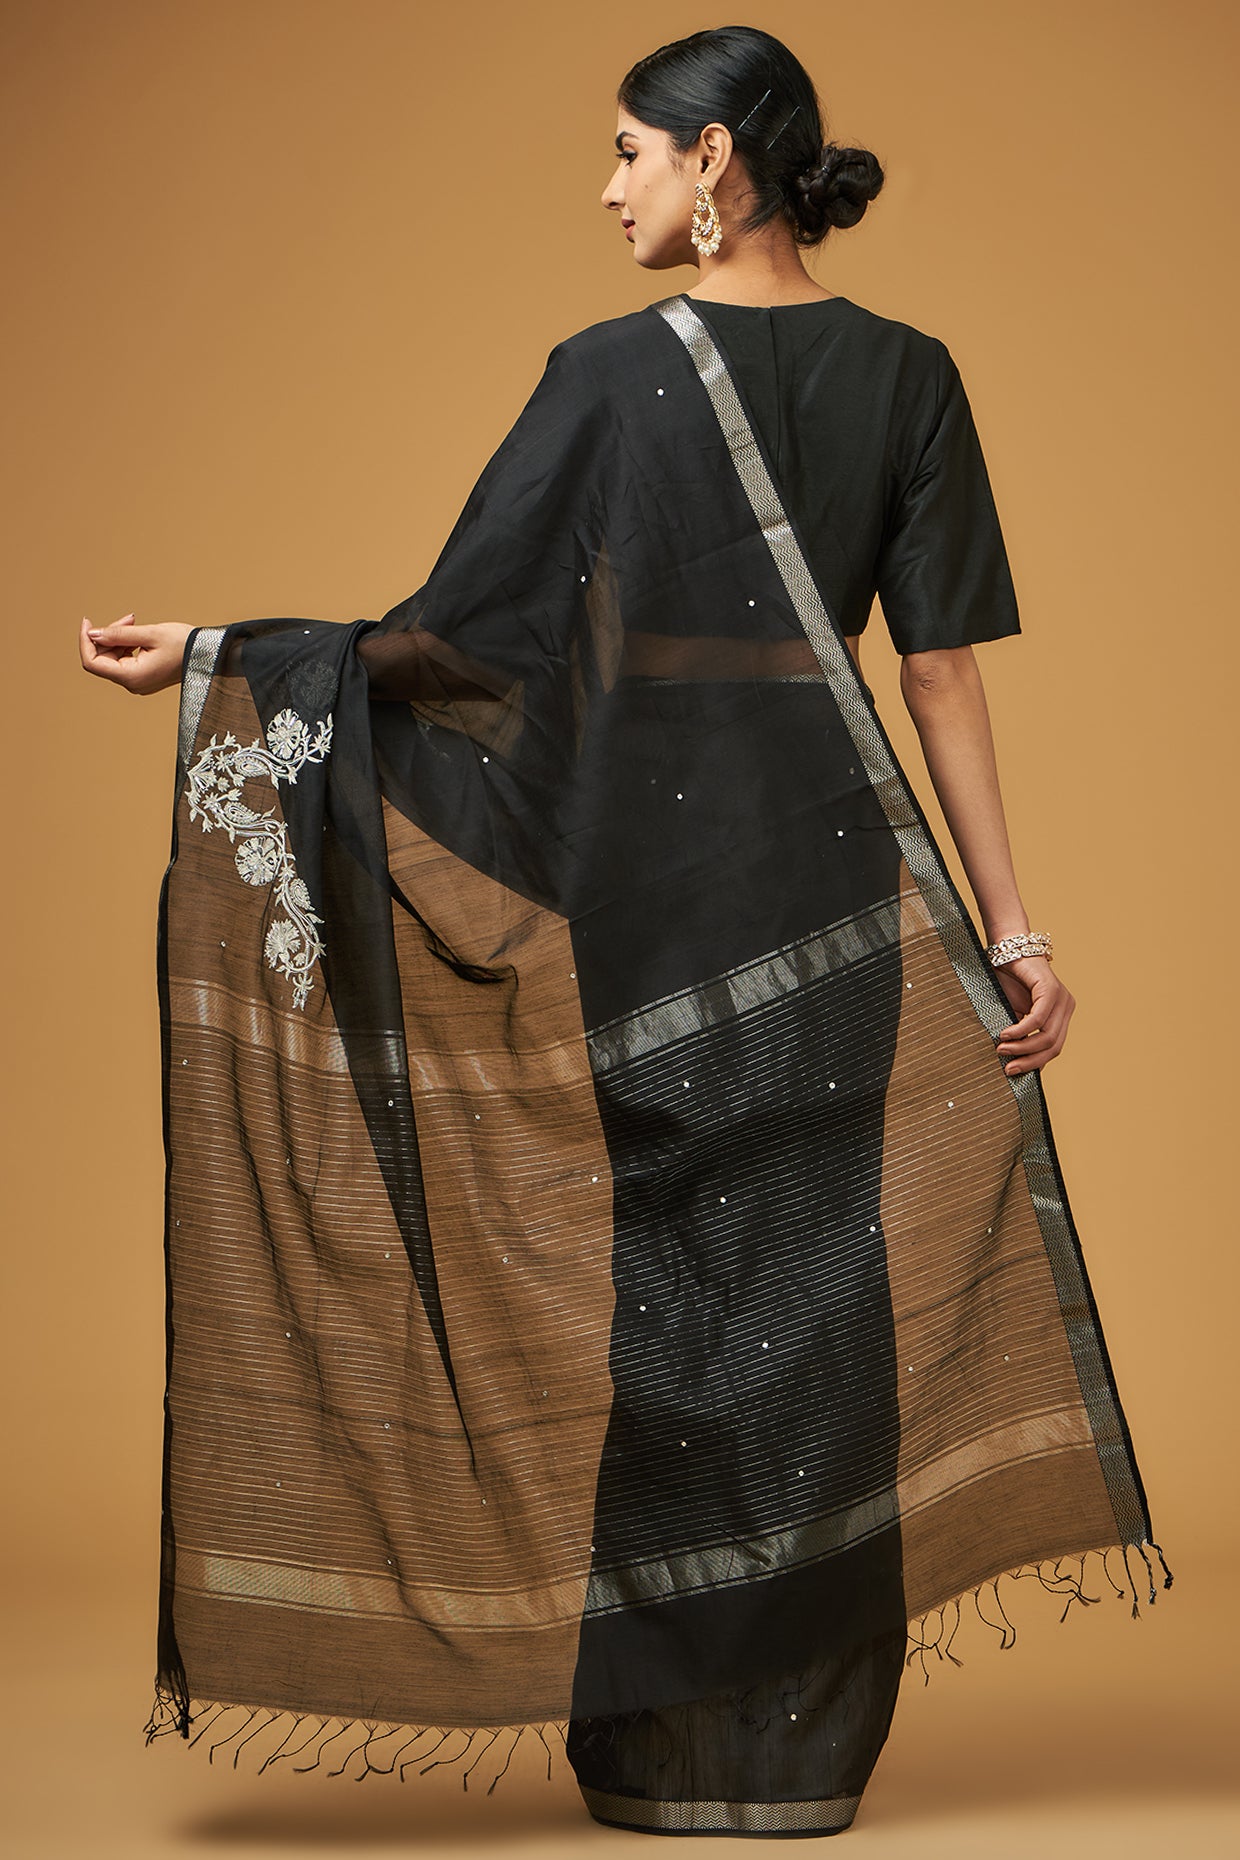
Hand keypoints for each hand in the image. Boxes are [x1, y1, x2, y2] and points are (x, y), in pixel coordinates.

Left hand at [79, 613, 192, 694]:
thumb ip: (118, 633)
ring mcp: (138, 682)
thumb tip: (93, 633)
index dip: (85, 641)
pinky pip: (124, 661)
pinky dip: (126, 645)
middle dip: (108, 636)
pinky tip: (139, 634)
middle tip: (129, 618)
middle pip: (103, 659)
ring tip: (136, 622)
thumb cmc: (185, 644)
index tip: (88, 621)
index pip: (92, 662)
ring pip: (113, 658)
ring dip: (118, 638)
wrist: (210, 655)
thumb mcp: (150, 633)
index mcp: (132, 677)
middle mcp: (132, 684)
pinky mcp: (143, 677)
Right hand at [990, 956, 1075, 1076]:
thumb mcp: (1015, 1014)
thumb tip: (1017, 1063)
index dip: (1035, 1064)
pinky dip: (1021, 1030)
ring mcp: (1062, 999)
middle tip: (1008, 1068)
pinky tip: (1005, 1035)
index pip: (1054, 1048)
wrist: (1007, 951)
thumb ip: (1021, 1034)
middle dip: (1029, 1061)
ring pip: (1048, 1036)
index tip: (1013, 1072)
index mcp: (1061, 1016)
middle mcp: (1067, 1008)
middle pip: (1054, 1046)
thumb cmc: (1008, 982)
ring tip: (1002, 1050)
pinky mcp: (1051, 990)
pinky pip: (1038, 1019)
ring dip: (1022, 1047)